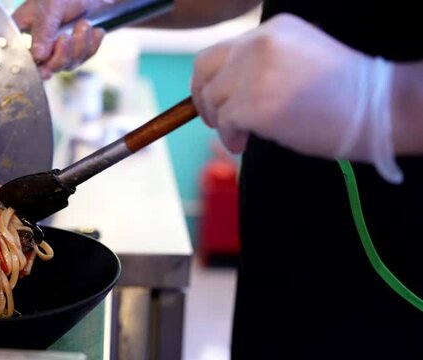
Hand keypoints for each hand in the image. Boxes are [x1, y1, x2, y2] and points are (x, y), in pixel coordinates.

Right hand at [13, 0, 107, 78]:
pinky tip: (95, 30)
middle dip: (62, 55)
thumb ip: (43, 31)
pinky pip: (85, 57)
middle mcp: (39, 43)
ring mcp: (59, 48)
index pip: (23, 57)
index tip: (45, 71)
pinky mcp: (77, 49)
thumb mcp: (49, 7)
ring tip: (84, 24)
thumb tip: (38, 56)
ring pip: (69, 64)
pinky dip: (92, 45)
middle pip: (49, 67)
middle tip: (66, 37)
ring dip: (80, 46)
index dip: (34, 68)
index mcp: (23, 30)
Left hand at [191, 13, 401, 182]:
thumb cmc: (344, 91)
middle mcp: (257, 45)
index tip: (215, 98)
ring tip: (240, 136)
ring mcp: (254, 74)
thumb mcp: (298, 58)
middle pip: (204, 70)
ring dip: (220, 122)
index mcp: (271, 31)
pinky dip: (229, 136)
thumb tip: (230, 87)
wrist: (375, 108)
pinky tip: (243, 143)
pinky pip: (224, 122)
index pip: (220, 52)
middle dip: (203, 98)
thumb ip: (262, 64)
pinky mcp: (253, 104)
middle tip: (214, 119)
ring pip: (213, 99)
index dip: (210, 78)